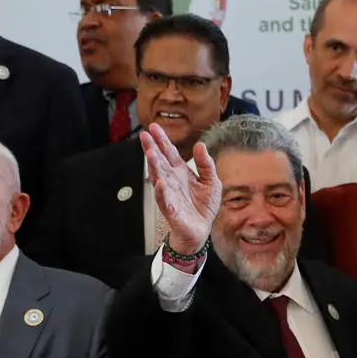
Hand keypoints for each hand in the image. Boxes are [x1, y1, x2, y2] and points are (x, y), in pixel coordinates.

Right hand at [143, 123, 219, 255]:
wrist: (201, 230)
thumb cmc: (203, 207)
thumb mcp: (211, 182)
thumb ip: (207, 164)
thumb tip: (201, 145)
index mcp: (180, 172)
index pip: (169, 153)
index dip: (162, 140)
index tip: (154, 127)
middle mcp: (172, 181)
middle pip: (160, 161)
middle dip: (152, 148)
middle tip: (144, 136)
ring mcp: (169, 194)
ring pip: (158, 177)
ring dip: (154, 166)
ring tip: (151, 153)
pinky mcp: (171, 209)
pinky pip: (164, 200)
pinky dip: (162, 192)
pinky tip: (160, 183)